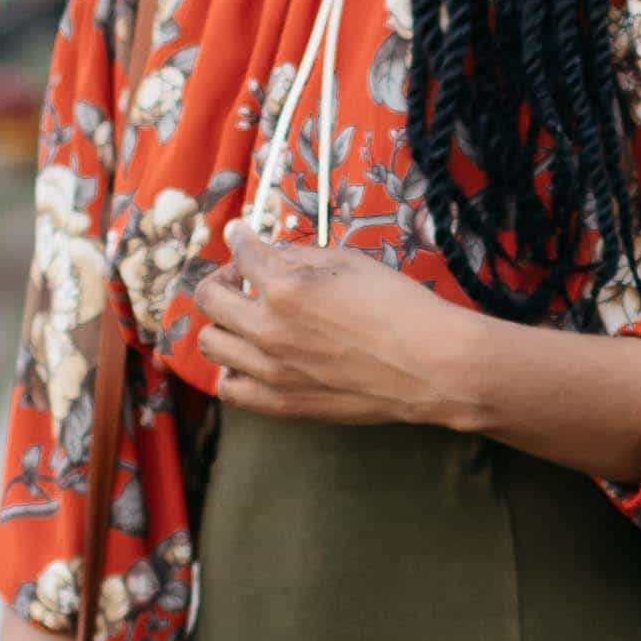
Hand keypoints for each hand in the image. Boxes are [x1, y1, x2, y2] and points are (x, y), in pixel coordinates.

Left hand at [198, 227, 482, 427]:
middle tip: (241, 280)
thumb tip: (270, 250)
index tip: (241, 237)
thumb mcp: (351, 262)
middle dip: (221, 279)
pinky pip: (230, 389)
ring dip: (222, 324)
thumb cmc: (400, 308)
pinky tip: (251, 360)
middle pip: (209, 298)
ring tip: (245, 321)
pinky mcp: (282, 403)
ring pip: (210, 343)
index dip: (241, 239)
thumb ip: (301, 255)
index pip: (242, 253)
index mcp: (285, 287)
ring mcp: (271, 370)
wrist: (431, 366)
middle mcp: (268, 329)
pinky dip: (232, 370)